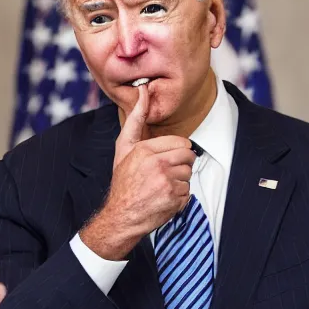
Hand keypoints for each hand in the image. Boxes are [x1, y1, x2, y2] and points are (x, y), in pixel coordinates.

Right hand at [80, 83, 195, 260]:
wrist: (120, 217)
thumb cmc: (123, 183)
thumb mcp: (124, 149)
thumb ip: (135, 120)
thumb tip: (143, 91)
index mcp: (145, 150)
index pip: (182, 144)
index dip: (175, 154)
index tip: (161, 163)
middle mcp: (156, 164)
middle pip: (189, 158)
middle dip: (179, 167)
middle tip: (162, 176)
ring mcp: (166, 182)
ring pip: (188, 175)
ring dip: (179, 183)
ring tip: (160, 189)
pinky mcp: (173, 198)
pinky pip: (188, 193)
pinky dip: (178, 199)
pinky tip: (163, 200)